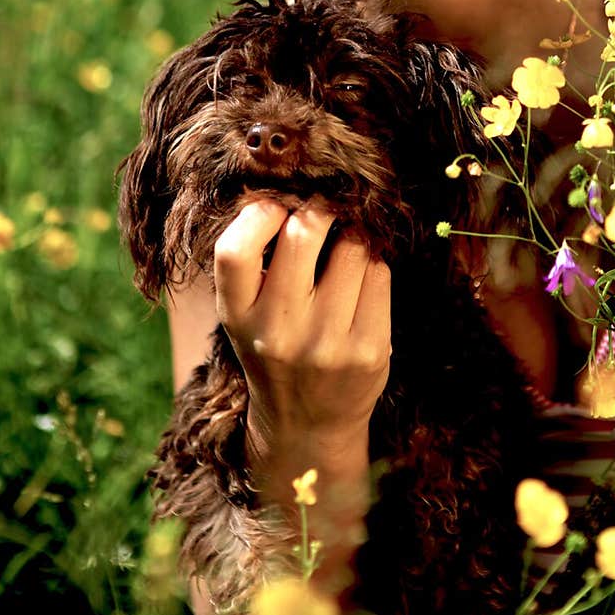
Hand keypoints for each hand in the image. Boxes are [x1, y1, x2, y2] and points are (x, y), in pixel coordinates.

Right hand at [213, 199, 391, 461]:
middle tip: (322, 214)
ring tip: (343, 252)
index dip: (259, 214)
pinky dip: (373, 265)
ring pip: (353, 246)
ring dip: (352, 237)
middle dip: (319, 211)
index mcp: (237, 316)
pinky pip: (380, 273)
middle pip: (305, 233)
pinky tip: (361, 280)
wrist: (308, 425)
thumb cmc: (274, 349)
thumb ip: (256, 263)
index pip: (234, 250)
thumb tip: (293, 189)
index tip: (276, 209)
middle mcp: (278, 331)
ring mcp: (327, 342)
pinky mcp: (369, 349)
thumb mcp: (245, 314)